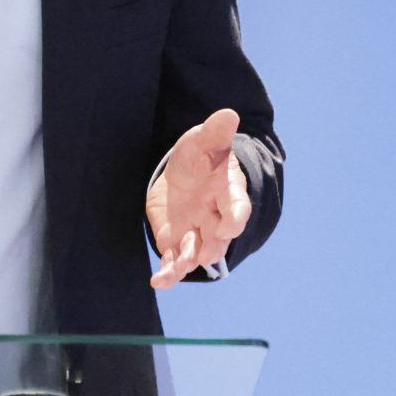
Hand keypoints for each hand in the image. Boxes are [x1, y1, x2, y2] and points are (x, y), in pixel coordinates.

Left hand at [146, 108, 250, 289]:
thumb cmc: (200, 156)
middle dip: (214, 245)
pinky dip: (168, 274)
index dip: (236, 217)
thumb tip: (228, 114)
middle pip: (220, 237)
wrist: (182, 173)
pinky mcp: (175, 242)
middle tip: (206, 252)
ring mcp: (196, 232)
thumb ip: (215, 134)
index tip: (232, 225)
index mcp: (228, 192)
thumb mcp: (203, 141)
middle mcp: (216, 217)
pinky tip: (158, 280)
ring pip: (197, 253)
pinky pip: (173, 261)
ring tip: (179, 265)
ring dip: (189, 260)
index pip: (237, 207)